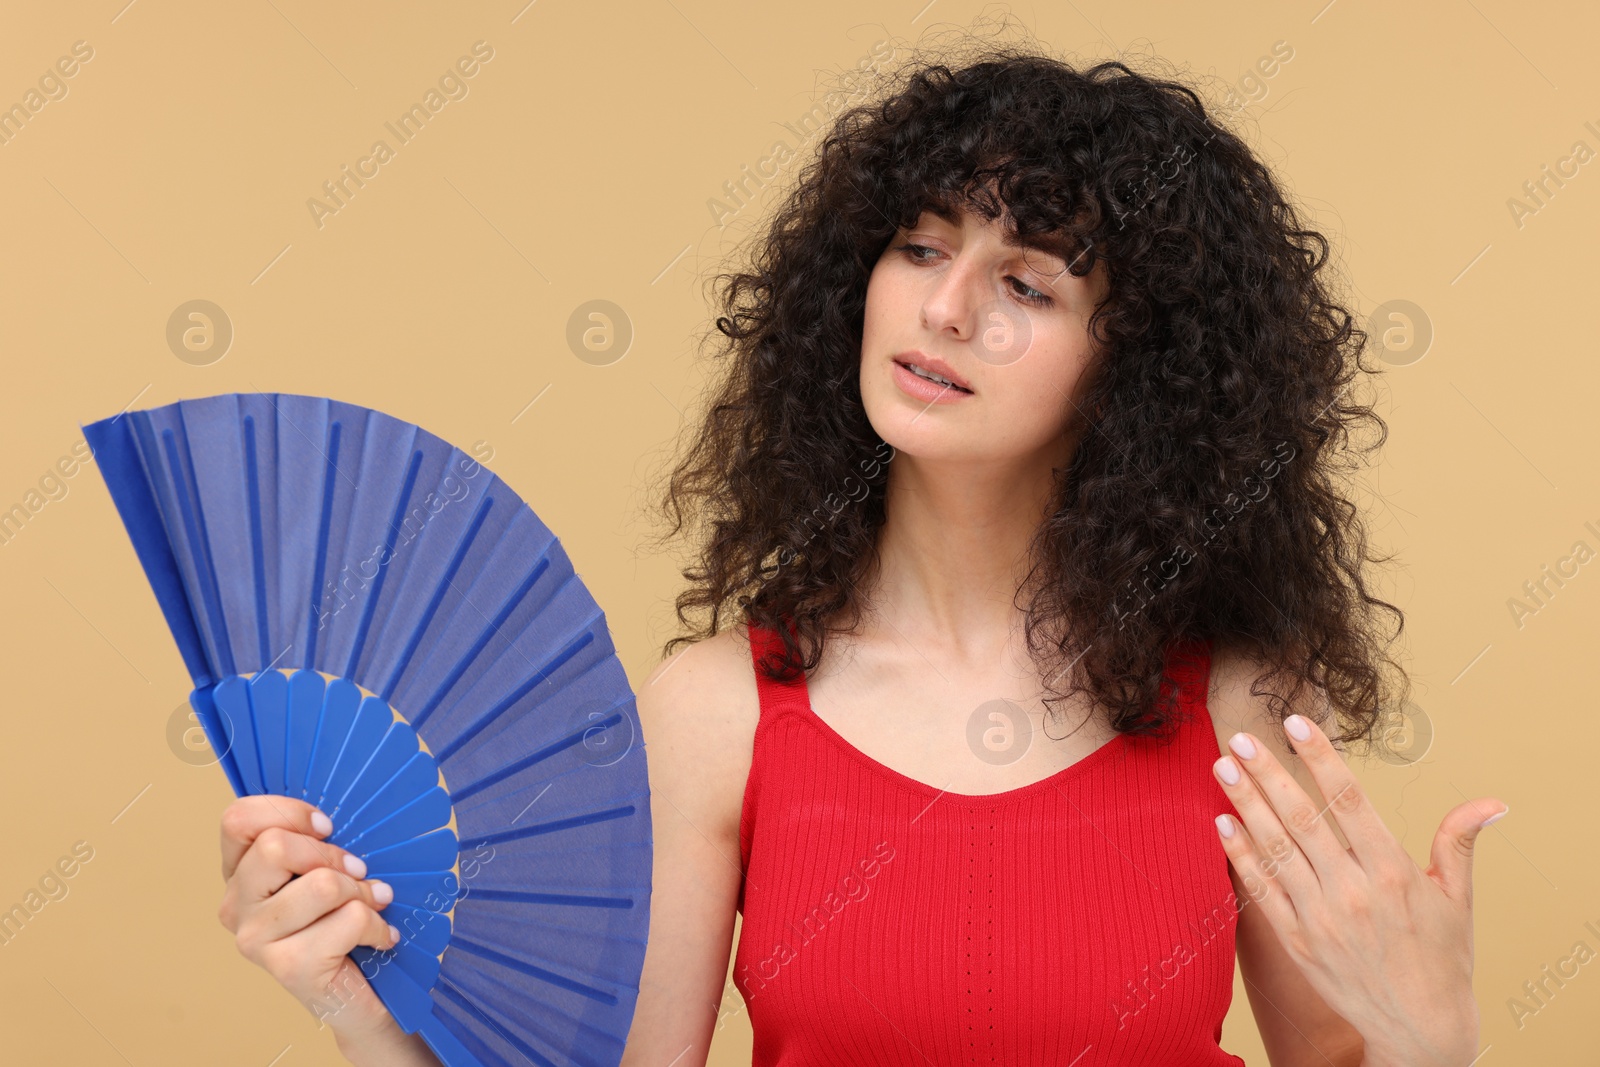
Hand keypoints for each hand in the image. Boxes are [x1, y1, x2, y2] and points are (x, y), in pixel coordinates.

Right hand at [217, 795, 401, 1040]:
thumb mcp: (327, 867)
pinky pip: (349, 920)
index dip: (290, 812)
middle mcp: (235, 905)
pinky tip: (380, 937)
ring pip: (320, 884)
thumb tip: (350, 804)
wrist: (359, 994)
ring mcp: (254, 939)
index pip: (238, 819)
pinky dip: (378, 924)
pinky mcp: (287, 967)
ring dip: (362, 891)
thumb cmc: (343, 918)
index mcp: (238, 872)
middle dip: (333, 854)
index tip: (328, 827)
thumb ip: (318, 839)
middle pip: (276, 846)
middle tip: (359, 872)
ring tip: (373, 903)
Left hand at [1210, 713, 1505, 1066]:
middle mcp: (1352, 891)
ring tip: (1223, 767)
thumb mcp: (1457, 899)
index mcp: (1392, 872)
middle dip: (1267, 774)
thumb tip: (1491, 802)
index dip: (1319, 758)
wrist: (1420, 1030)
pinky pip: (1261, 890)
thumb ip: (1458, 842)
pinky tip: (1221, 823)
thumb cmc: (1442, 958)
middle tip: (1240, 737)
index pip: (1348, 801)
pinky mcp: (1296, 942)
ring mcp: (1319, 918)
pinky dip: (1240, 855)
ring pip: (1274, 849)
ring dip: (1245, 805)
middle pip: (1300, 820)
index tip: (1295, 723)